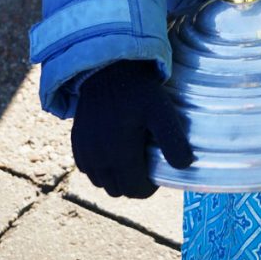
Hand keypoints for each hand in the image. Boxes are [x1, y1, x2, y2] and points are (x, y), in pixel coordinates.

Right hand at [71, 59, 193, 197]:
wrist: (106, 68)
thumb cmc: (136, 89)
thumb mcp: (160, 110)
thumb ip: (172, 139)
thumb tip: (184, 166)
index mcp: (119, 156)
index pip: (137, 191)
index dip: (150, 185)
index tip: (157, 167)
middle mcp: (98, 160)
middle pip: (119, 190)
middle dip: (134, 182)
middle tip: (145, 159)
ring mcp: (84, 153)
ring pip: (103, 183)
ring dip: (117, 176)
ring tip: (130, 153)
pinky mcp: (76, 144)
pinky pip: (89, 169)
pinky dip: (101, 167)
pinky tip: (113, 148)